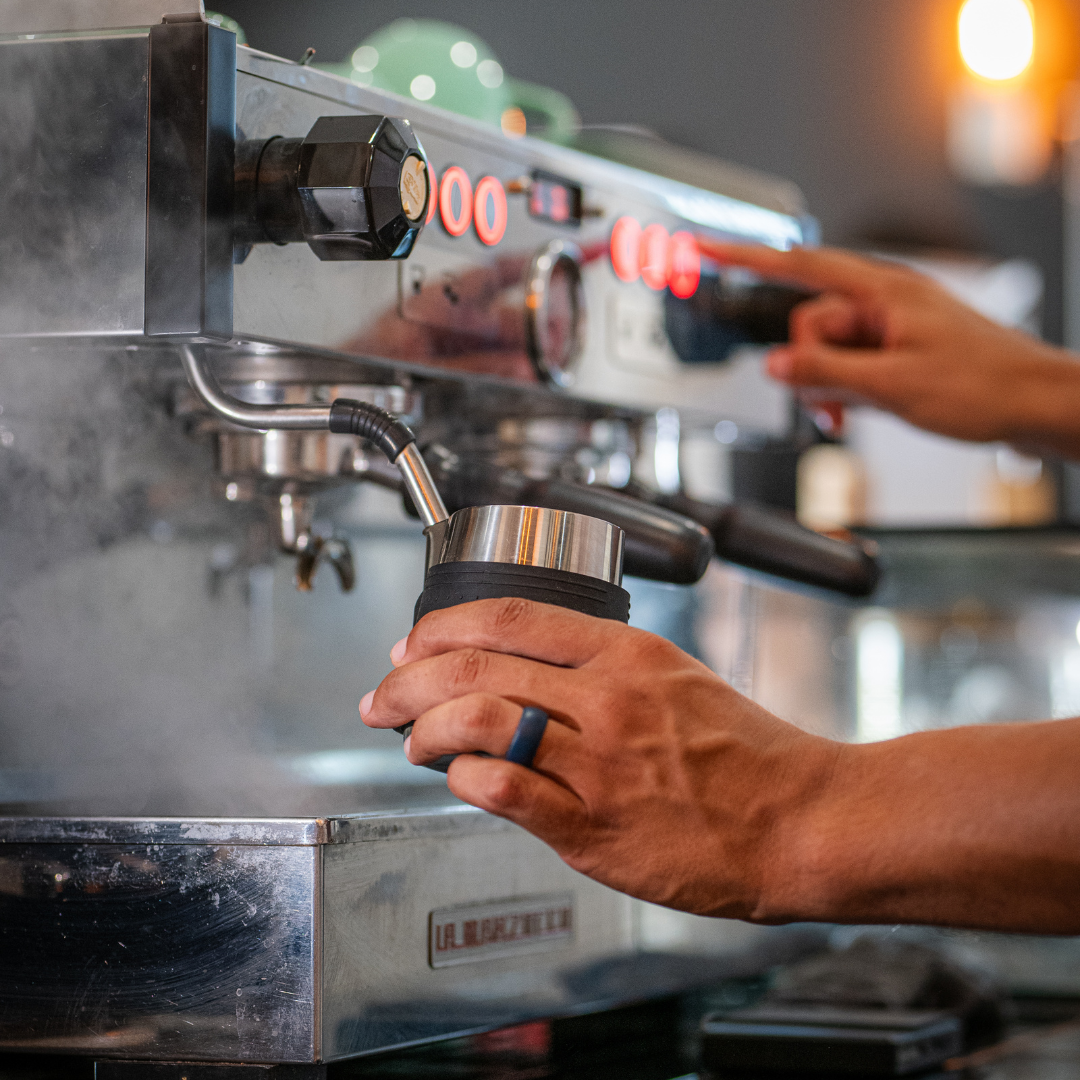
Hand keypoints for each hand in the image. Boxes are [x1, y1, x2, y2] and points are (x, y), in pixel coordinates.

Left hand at [360, 597, 839, 919]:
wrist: (800, 819)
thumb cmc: (744, 753)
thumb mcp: (673, 677)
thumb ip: (598, 670)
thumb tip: (521, 674)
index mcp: (626, 653)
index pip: (507, 616)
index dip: (440, 626)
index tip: (412, 644)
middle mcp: (608, 699)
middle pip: (477, 664)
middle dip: (408, 678)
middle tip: (383, 695)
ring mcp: (600, 764)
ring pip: (481, 720)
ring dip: (426, 727)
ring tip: (412, 740)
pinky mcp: (596, 828)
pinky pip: (507, 792)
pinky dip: (464, 778)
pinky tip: (458, 779)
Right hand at [698, 240, 1079, 457]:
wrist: (1034, 406)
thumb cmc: (985, 386)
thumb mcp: (892, 384)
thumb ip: (826, 373)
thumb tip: (777, 366)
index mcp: (883, 291)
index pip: (799, 266)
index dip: (747, 257)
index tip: (707, 248)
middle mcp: (883, 302)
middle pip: (811, 323)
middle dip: (810, 367)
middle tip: (831, 404)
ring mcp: (890, 326)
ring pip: (828, 351)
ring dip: (830, 387)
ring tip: (855, 414)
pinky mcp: (896, 350)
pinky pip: (849, 365)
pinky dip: (846, 391)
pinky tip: (861, 411)